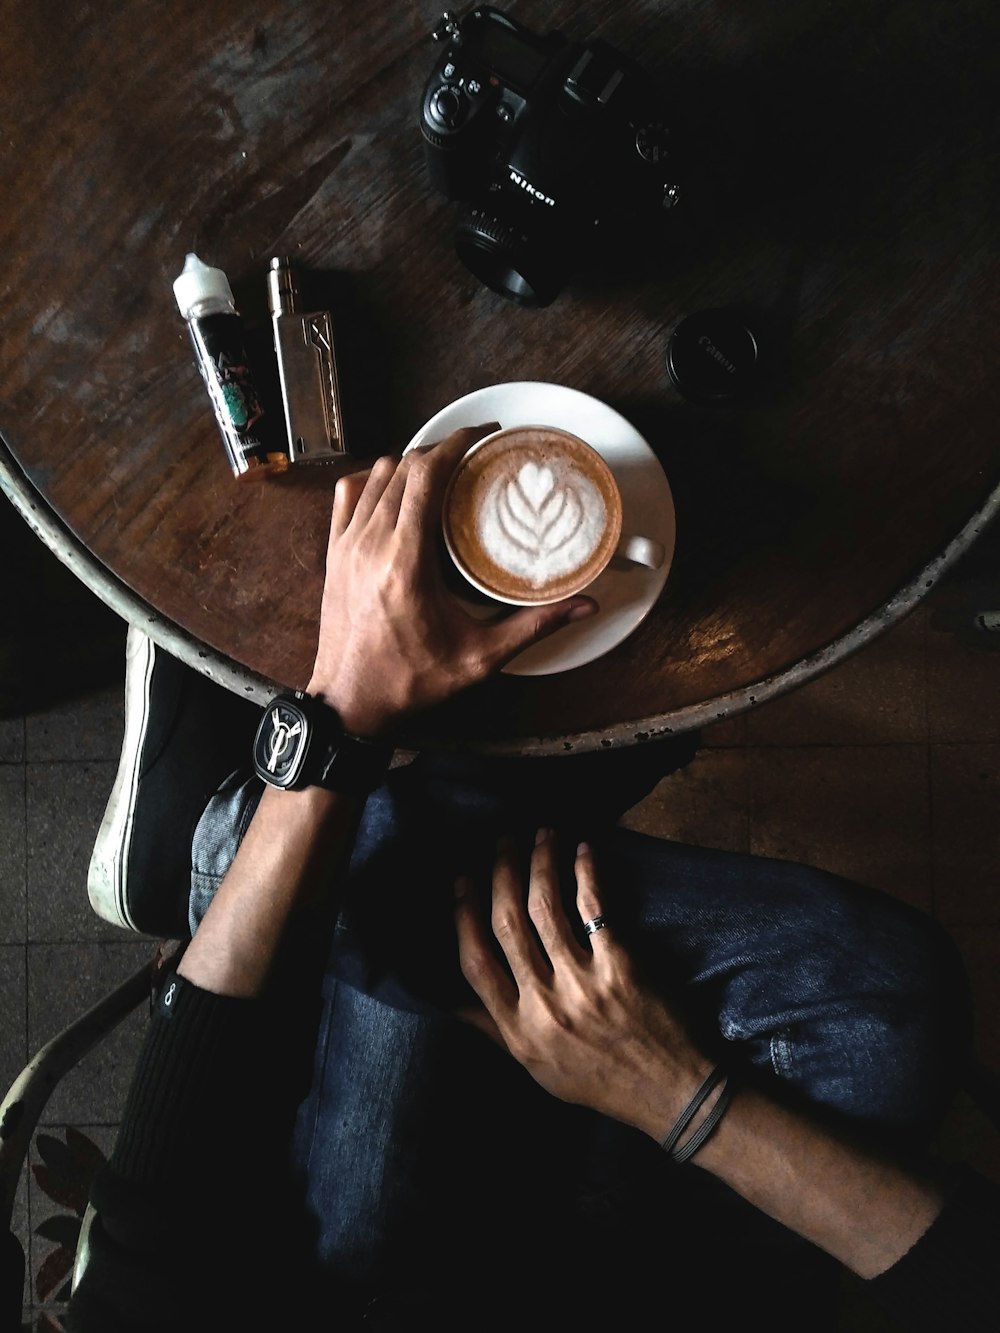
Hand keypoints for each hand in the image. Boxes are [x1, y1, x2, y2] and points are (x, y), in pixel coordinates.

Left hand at [307, 426, 597, 735]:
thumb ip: (534, 626)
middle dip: (441, 450)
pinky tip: (394, 489)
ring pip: (375, 475)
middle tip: (473, 454)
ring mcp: (346, 545)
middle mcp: (370, 543)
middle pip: (404, 466)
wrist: (351, 702)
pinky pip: (347, 494)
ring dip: (409, 464)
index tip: (483, 435)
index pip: (426, 474)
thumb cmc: (409, 681)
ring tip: (441, 471)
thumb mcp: (480, 657)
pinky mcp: (333, 553)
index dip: (457, 443)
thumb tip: (583, 606)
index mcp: (406, 561)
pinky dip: (373, 481)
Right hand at [454, 831, 712, 1140]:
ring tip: (540, 836)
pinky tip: (583, 851)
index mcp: (520, 1032)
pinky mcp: (622, 967)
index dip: (464, 916)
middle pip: (508, 925)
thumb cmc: (603, 1081)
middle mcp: (545, 1007)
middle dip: (501, 875)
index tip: (463, 882)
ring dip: (540, 863)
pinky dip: (585, 873)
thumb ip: (495, 1030)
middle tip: (502, 843)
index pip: (475, 964)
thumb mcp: (538, 1070)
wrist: (672, 1094)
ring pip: (546, 908)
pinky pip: (594, 908)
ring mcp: (584, 985)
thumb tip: (450, 1002)